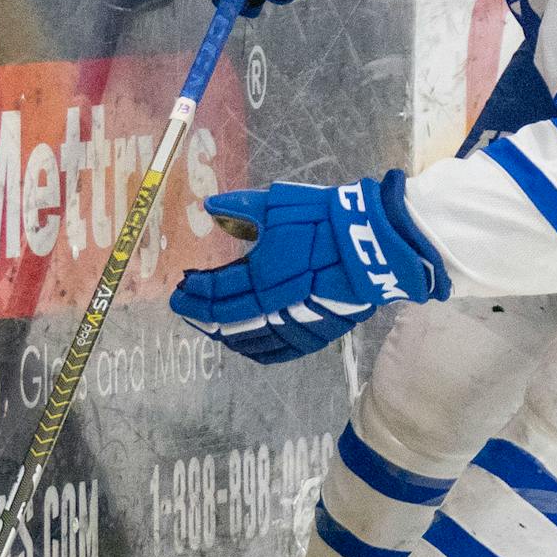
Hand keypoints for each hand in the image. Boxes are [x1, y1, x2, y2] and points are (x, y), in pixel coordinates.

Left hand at [169, 175, 448, 362]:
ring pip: (250, 340)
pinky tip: (246, 347)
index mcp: (261, 274)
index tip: (180, 288)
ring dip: (225, 334)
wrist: (376, 244)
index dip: (194, 292)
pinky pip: (280, 352)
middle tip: (186, 307)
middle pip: (227, 319)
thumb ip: (241, 209)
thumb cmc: (327, 220)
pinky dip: (257, 351)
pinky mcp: (318, 333)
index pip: (216, 291)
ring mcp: (296, 323)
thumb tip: (211, 208)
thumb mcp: (279, 204)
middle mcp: (273, 306)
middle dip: (202, 314)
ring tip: (212, 325)